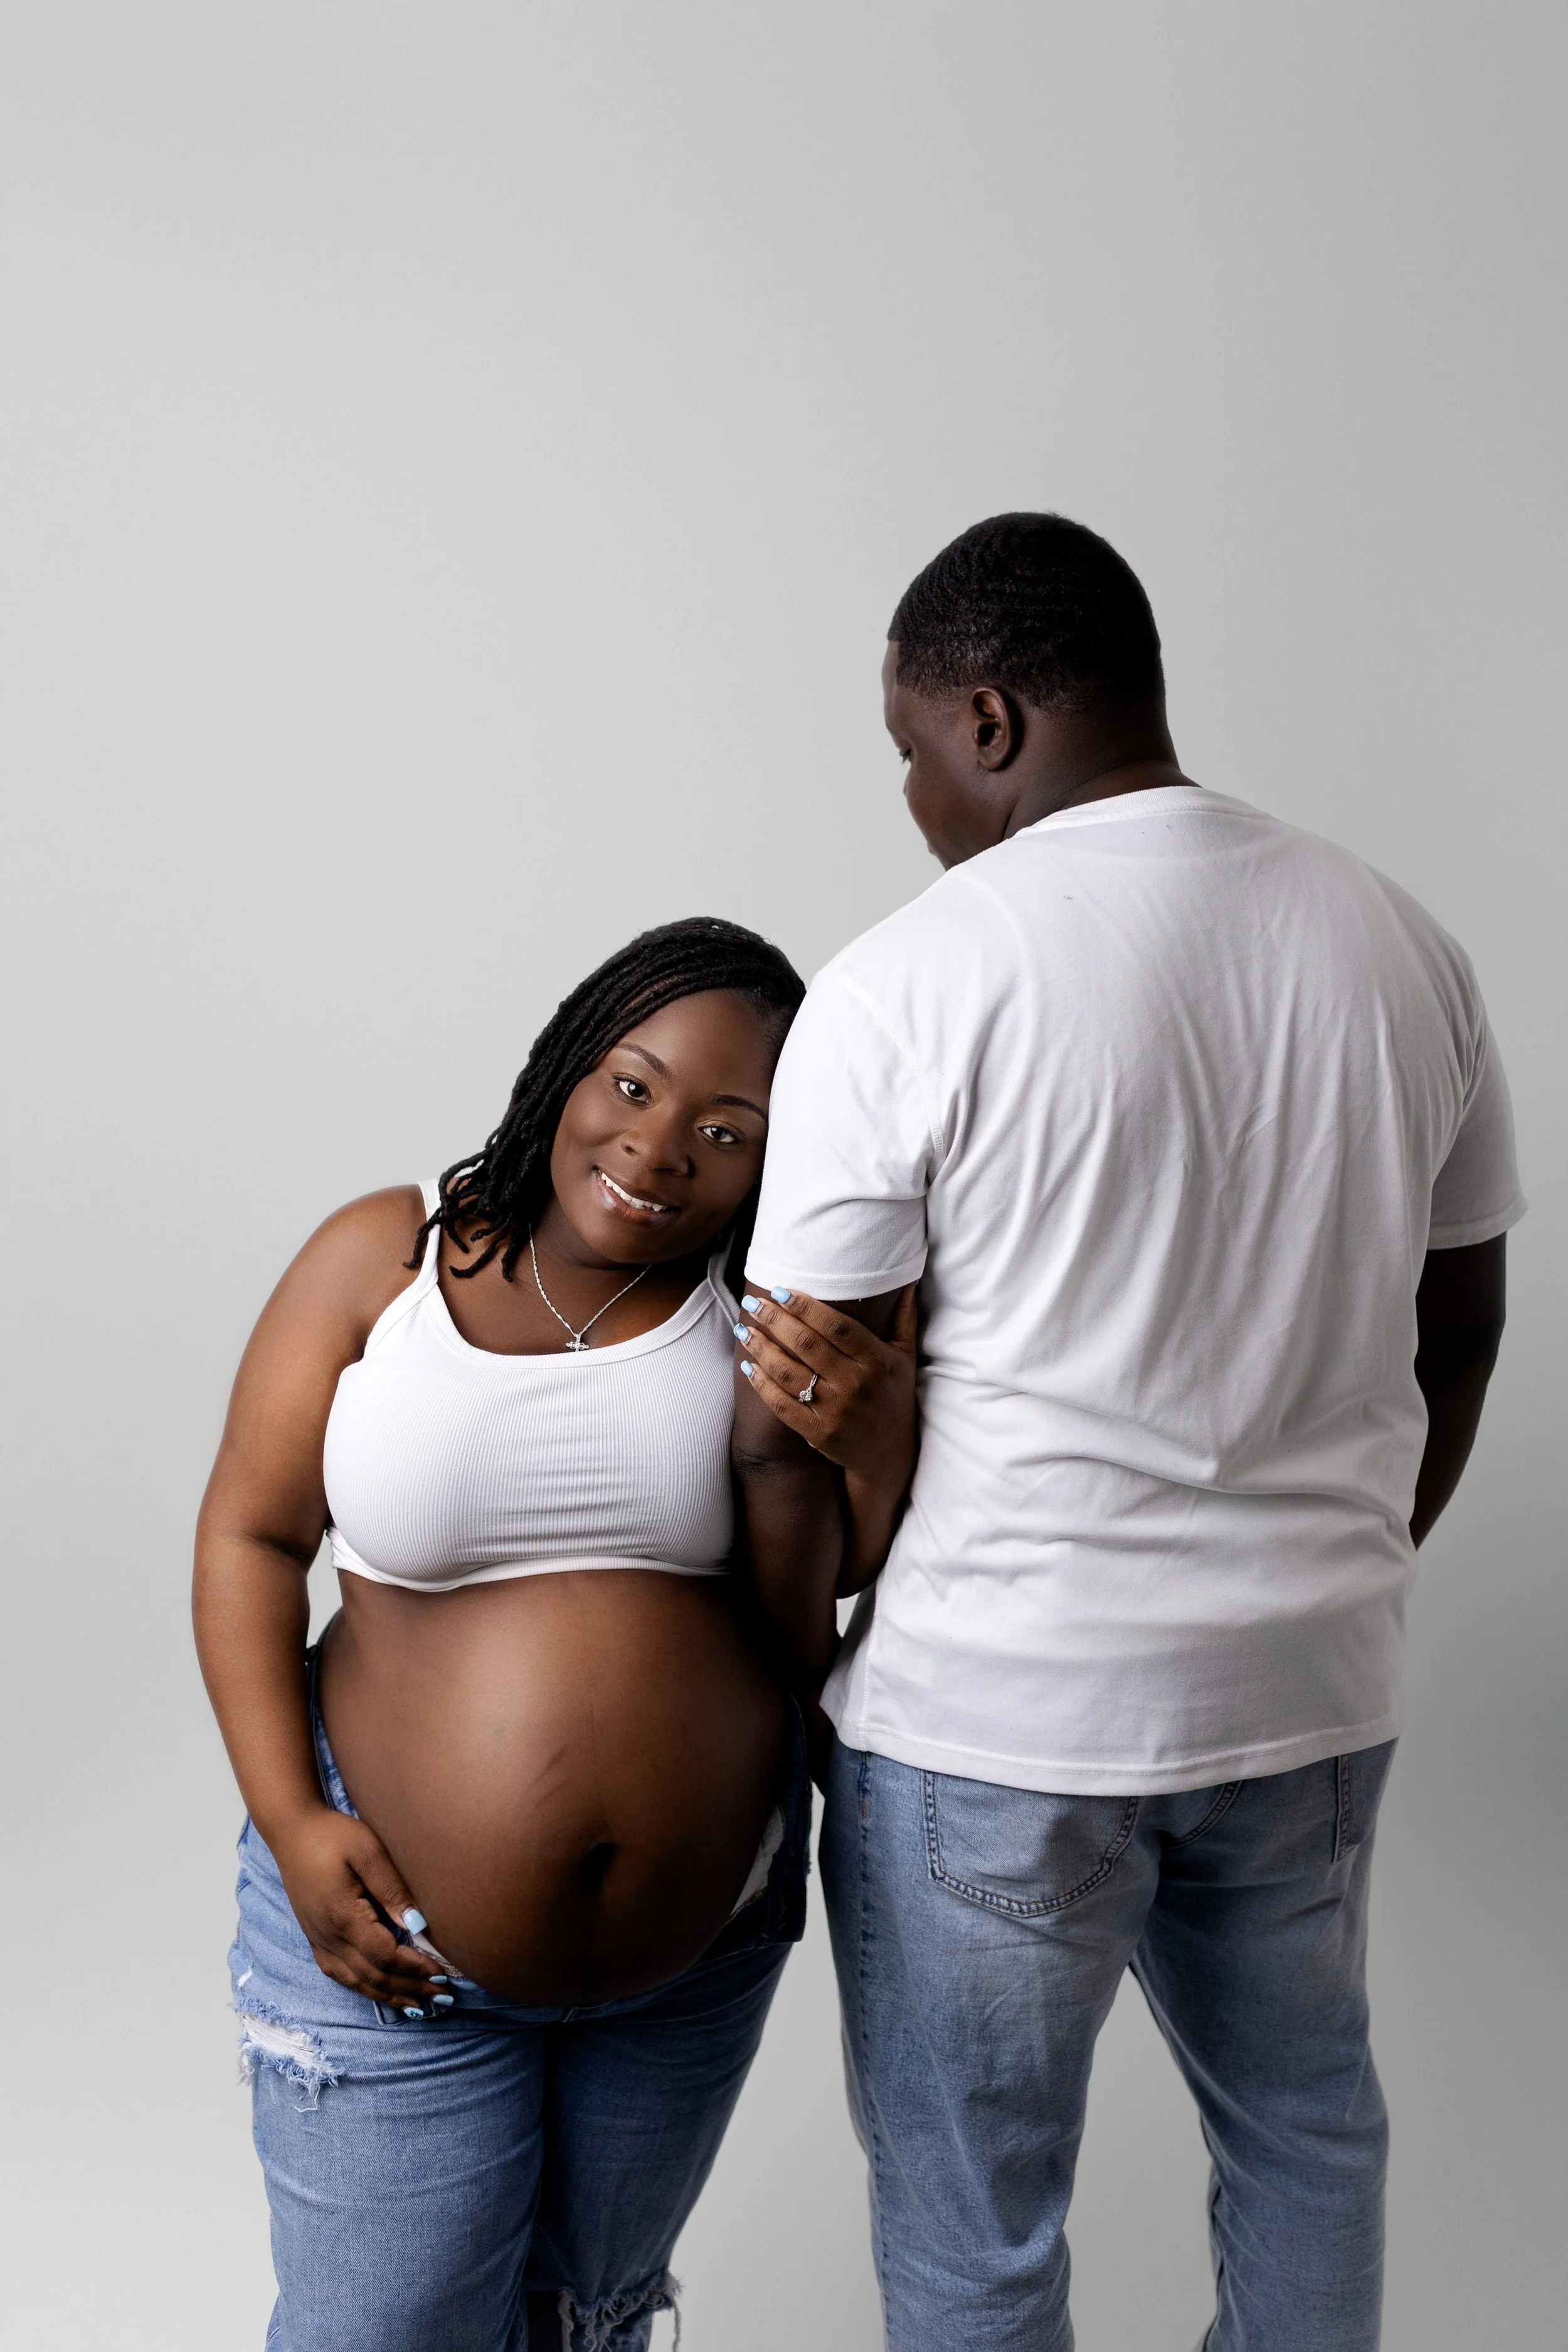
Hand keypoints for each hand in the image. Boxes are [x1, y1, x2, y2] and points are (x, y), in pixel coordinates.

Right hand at [269, 1807, 451, 2013]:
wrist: (291, 1830)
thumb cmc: (332, 1835)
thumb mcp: (368, 1851)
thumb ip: (392, 1889)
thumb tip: (418, 1925)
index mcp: (343, 1917)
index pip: (385, 1957)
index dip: (415, 1969)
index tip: (443, 1973)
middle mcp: (328, 1937)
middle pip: (374, 1977)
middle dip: (410, 1989)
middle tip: (443, 1997)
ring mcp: (319, 1940)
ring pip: (356, 1983)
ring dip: (390, 1996)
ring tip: (419, 2004)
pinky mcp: (315, 1938)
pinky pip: (340, 1975)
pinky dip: (365, 1988)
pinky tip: (381, 1991)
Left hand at [736, 1284, 917, 1492]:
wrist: (890, 1452)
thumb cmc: (894, 1395)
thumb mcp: (905, 1356)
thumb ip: (903, 1317)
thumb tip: (907, 1280)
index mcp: (876, 1361)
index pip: (837, 1326)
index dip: (806, 1307)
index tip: (782, 1290)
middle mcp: (856, 1385)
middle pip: (808, 1345)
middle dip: (776, 1320)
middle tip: (754, 1302)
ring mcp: (836, 1411)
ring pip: (790, 1373)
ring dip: (762, 1348)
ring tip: (744, 1328)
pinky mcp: (818, 1433)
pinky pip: (782, 1405)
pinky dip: (761, 1384)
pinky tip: (747, 1365)